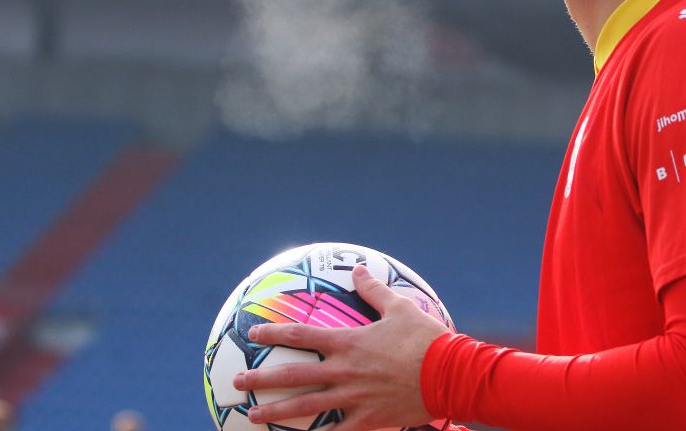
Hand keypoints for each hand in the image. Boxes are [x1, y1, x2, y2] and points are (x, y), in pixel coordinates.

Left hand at [233, 264, 450, 430]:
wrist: (448, 373)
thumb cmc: (425, 338)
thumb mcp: (400, 308)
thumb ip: (374, 291)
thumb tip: (359, 269)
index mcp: (349, 342)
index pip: (302, 334)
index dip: (274, 332)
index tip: (253, 332)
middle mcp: (345, 370)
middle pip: (294, 375)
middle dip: (262, 379)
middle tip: (237, 383)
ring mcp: (353, 397)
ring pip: (306, 407)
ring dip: (276, 412)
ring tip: (253, 416)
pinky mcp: (368, 418)